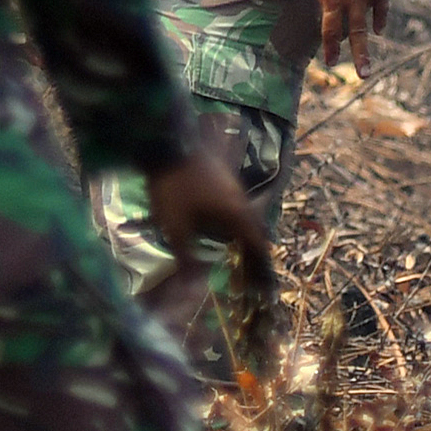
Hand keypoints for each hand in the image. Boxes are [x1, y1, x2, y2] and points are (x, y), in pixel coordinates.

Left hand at [146, 147, 274, 297]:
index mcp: (237, 213)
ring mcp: (232, 187)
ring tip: (240, 257)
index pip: (258, 246)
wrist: (165, 142)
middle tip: (253, 276)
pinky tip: (221, 230)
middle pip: (255, 232)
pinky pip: (234, 208)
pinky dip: (233, 225)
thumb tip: (192, 287)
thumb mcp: (175, 226)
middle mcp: (241, 200)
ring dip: (244, 238)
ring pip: (245, 219)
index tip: (265, 288)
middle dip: (254, 255)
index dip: (262, 269)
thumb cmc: (173, 187)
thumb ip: (186, 257)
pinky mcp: (220, 179)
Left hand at [306, 0, 389, 69]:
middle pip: (355, 33)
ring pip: (370, 20)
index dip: (330, 47)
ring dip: (367, 37)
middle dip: (358, 56)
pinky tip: (378, 29)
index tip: (331, 62)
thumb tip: (326, 14)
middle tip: (364, 75)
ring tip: (368, 57)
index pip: (330, 28)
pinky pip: (383, 6)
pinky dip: (380, 18)